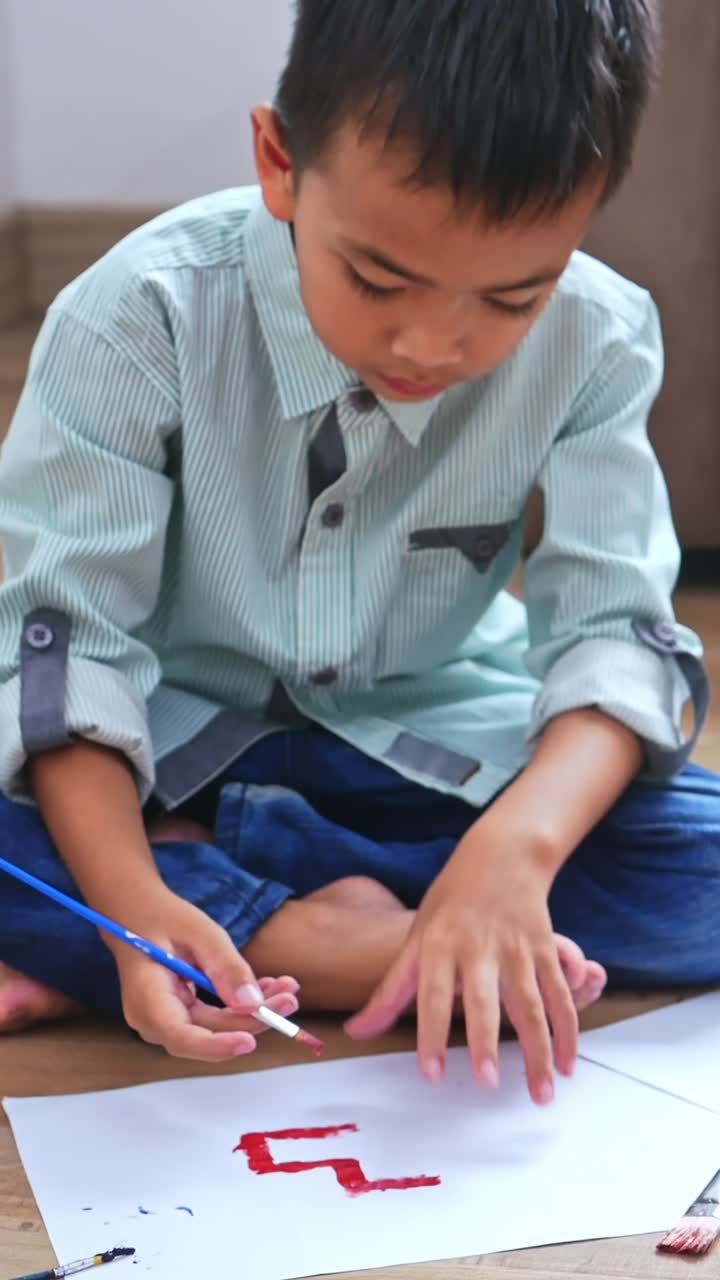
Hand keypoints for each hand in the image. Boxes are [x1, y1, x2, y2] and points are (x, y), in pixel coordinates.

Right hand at [106, 888, 299, 1060]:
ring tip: (287, 989)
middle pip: (208, 1033)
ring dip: (253, 1011)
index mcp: (147, 999)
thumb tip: (253, 1003)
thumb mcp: (198, 931)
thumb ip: (225, 967)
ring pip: (217, 1027)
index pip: (181, 1037)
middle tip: (289, 998)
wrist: (138, 914)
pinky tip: (270, 987)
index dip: (217, 1045)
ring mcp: (166, 1021)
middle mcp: (153, 1020)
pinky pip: (215, 1018)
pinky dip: (242, 1003)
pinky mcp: (182, 1015)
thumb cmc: (163, 918)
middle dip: (252, 1019)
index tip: (250, 1040)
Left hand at [346, 825, 577, 1104]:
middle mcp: (479, 948)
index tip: (432, 1074)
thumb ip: (391, 990)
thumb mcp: (416, 936)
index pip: (431, 995)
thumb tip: (356, 1031)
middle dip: (485, 1041)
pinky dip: (567, 1031)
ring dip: (539, 1050)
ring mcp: (516, 949)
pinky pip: (559, 995)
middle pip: (483, 1000)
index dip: (430, 1034)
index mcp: (440, 945)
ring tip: (541, 1094)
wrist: (502, 855)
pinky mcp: (545, 949)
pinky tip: (566, 1065)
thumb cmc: (451, 902)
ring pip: (530, 1005)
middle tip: (487, 1082)